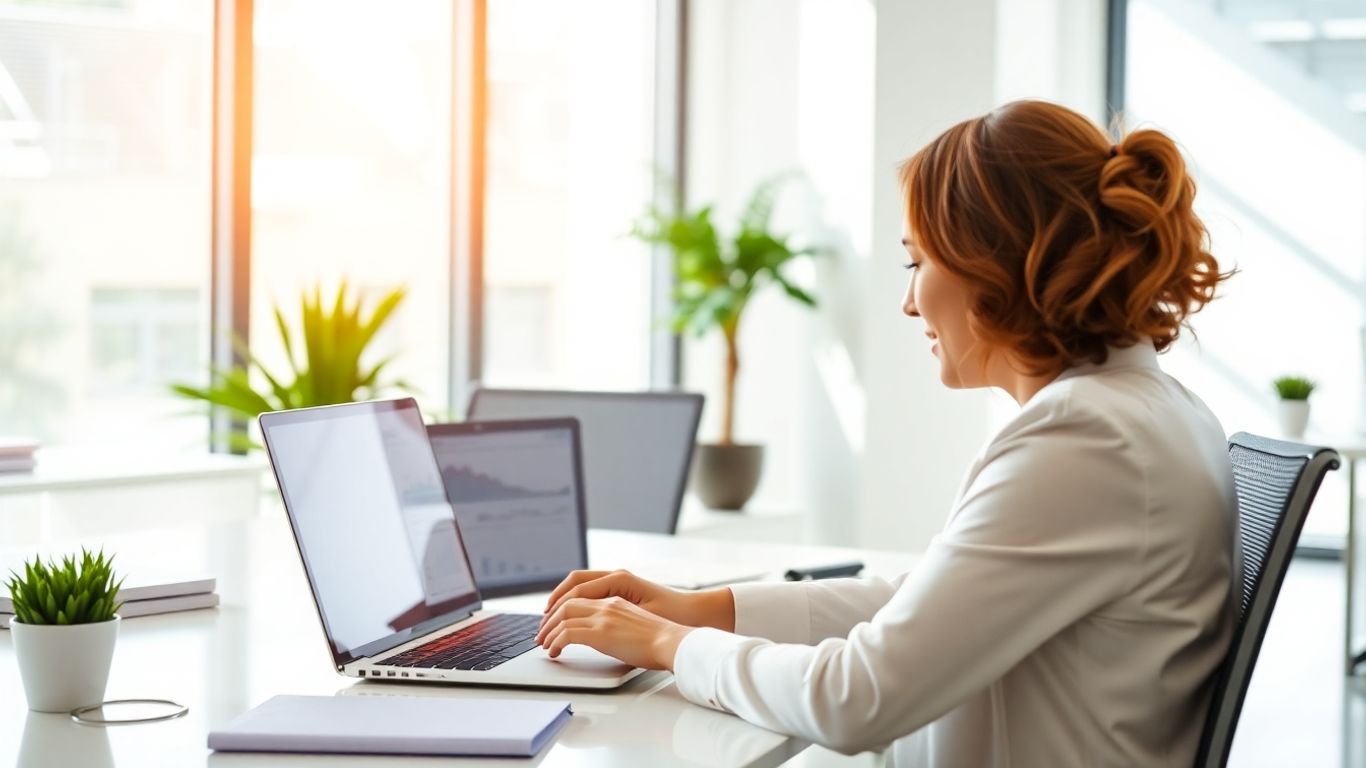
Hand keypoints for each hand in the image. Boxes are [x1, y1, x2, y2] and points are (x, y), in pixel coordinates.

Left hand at [537, 594, 691, 669]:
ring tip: (544, 644)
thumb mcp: (636, 623)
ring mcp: (603, 617)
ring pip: (562, 616)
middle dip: (549, 619)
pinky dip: (556, 641)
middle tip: (542, 634)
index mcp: (615, 600)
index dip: (561, 608)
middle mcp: (607, 604)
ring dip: (549, 631)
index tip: (553, 621)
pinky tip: (554, 651)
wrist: (673, 642)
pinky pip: (567, 633)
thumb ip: (618, 624)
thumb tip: (606, 637)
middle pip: (566, 604)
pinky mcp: (601, 632)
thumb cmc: (661, 640)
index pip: (579, 596)